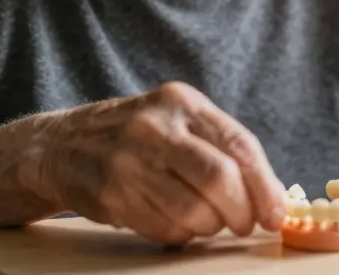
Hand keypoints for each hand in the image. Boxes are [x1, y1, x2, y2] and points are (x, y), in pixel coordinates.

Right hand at [29, 82, 284, 244]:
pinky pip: (163, 228)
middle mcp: (154, 128)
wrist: (61, 145)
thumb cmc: (140, 136)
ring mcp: (127, 162)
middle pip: (218, 178)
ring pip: (192, 210)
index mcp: (182, 103)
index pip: (238, 145)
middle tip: (246, 224)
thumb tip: (273, 195)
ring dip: (211, 226)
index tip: (277, 214)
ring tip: (209, 222)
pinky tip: (179, 225)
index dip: (265, 185)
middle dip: (241, 210)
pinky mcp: (109, 196)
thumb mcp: (179, 120)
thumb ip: (223, 147)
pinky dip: (182, 234)